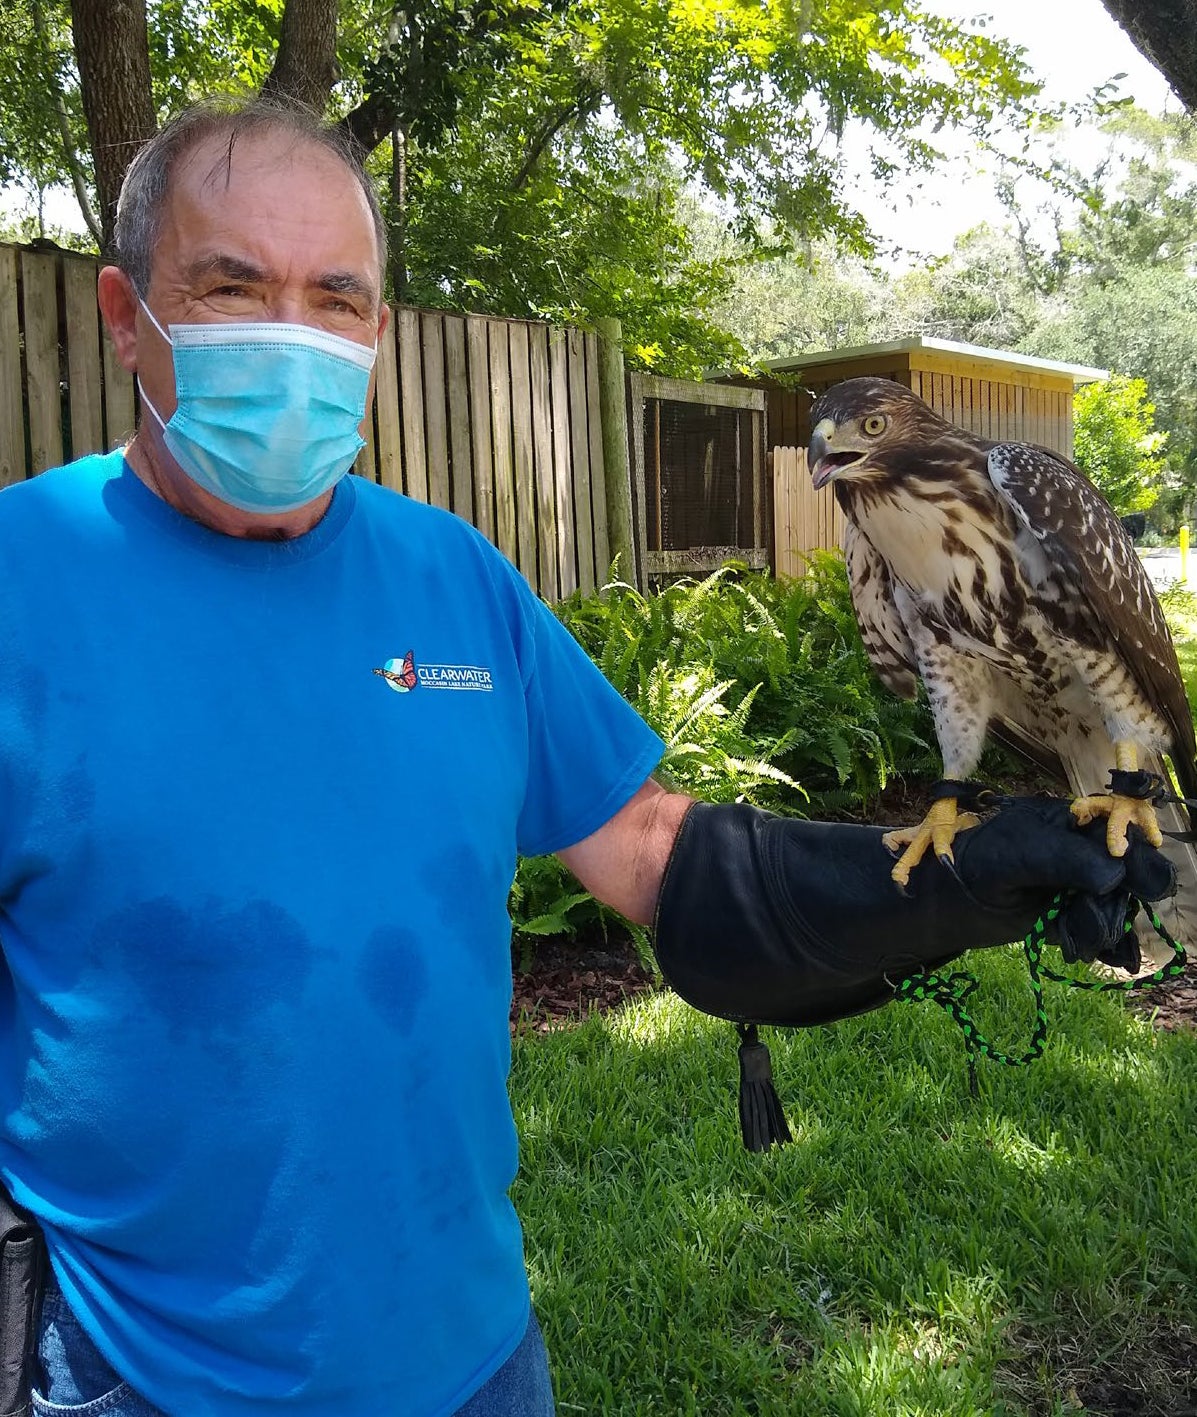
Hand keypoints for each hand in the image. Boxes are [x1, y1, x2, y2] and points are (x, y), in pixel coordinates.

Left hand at [950, 797, 1174, 964]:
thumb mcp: (1015, 853)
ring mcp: (1084, 887)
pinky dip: (1094, 943)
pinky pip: (1101, 933)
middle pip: (1132, 876)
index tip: (1115, 885)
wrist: (946, 902)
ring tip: (1065, 929)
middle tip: (1081, 914)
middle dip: (1114, 900)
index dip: (1133, 861)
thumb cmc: (975, 862)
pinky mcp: (1075, 918)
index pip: (1124, 837)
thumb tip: (1115, 875)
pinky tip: (1078, 948)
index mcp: (1077, 822)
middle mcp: (1088, 853)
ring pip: (1118, 908)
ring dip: (1099, 925)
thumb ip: (1062, 858)